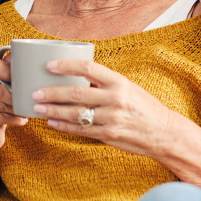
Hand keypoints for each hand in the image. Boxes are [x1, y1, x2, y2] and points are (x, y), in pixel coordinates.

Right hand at [0, 57, 27, 159]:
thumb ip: (1, 72)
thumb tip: (12, 55)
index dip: (6, 68)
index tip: (21, 75)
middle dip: (15, 94)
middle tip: (27, 96)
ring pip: (1, 102)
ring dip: (16, 107)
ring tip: (25, 108)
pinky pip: (1, 116)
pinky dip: (15, 118)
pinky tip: (21, 119)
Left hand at [30, 58, 173, 156]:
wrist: (164, 132)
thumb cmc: (143, 106)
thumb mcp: (127, 87)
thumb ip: (104, 83)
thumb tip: (75, 75)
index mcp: (119, 82)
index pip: (88, 68)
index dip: (66, 65)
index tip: (49, 65)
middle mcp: (115, 99)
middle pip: (76, 93)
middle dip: (52, 93)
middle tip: (35, 92)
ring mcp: (111, 118)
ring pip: (75, 113)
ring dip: (53, 110)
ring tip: (37, 107)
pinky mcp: (108, 135)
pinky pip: (80, 130)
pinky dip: (63, 126)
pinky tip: (51, 122)